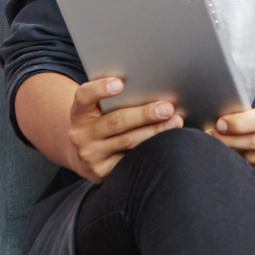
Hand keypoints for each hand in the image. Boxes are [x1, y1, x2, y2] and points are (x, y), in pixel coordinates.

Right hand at [64, 77, 182, 182]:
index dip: (100, 89)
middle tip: (167, 108)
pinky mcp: (102, 171)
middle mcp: (81, 134)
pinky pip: (131, 160)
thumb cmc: (100, 121)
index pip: (84, 97)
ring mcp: (91, 154)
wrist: (84, 153)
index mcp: (79, 112)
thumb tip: (150, 86)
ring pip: (127, 141)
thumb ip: (115, 98)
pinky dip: (151, 149)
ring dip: (155, 131)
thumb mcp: (97, 108)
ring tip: (175, 122)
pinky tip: (168, 142)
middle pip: (116, 121)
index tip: (120, 83)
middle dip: (144, 114)